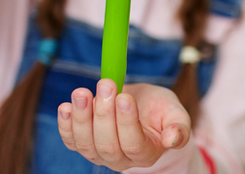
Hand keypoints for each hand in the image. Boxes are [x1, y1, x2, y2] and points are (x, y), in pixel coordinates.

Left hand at [58, 79, 191, 170]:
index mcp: (146, 153)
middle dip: (104, 114)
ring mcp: (99, 154)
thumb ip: (179, 127)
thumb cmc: (160, 111)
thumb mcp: (176, 114)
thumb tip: (173, 139)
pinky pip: (70, 140)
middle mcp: (121, 159)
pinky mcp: (83, 144)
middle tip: (106, 84)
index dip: (127, 122)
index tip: (123, 96)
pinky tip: (65, 106)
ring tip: (82, 92)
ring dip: (81, 117)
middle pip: (107, 144)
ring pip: (85, 143)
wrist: (142, 108)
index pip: (133, 143)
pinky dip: (65, 124)